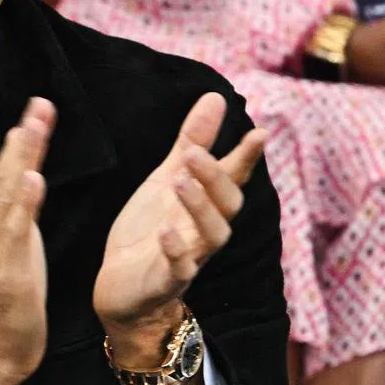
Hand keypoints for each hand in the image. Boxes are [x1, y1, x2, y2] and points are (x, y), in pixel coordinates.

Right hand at [0, 98, 55, 384]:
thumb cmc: (10, 289)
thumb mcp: (15, 237)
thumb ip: (18, 204)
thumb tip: (26, 168)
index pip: (9, 168)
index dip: (25, 137)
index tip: (40, 105)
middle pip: (7, 172)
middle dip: (24, 137)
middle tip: (40, 103)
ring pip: (8, 194)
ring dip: (21, 159)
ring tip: (32, 129)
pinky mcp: (6, 268)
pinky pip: (16, 230)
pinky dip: (23, 203)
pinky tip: (32, 180)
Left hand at [92, 93, 266, 365]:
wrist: (123, 287)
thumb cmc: (150, 229)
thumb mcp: (167, 179)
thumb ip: (192, 140)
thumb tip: (216, 97)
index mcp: (205, 204)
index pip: (233, 177)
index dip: (246, 157)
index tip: (260, 133)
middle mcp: (204, 230)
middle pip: (227, 205)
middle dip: (215, 178)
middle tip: (192, 152)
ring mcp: (189, 257)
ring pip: (212, 236)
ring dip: (199, 207)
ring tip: (180, 181)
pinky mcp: (166, 281)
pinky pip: (179, 269)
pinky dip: (176, 251)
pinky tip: (167, 232)